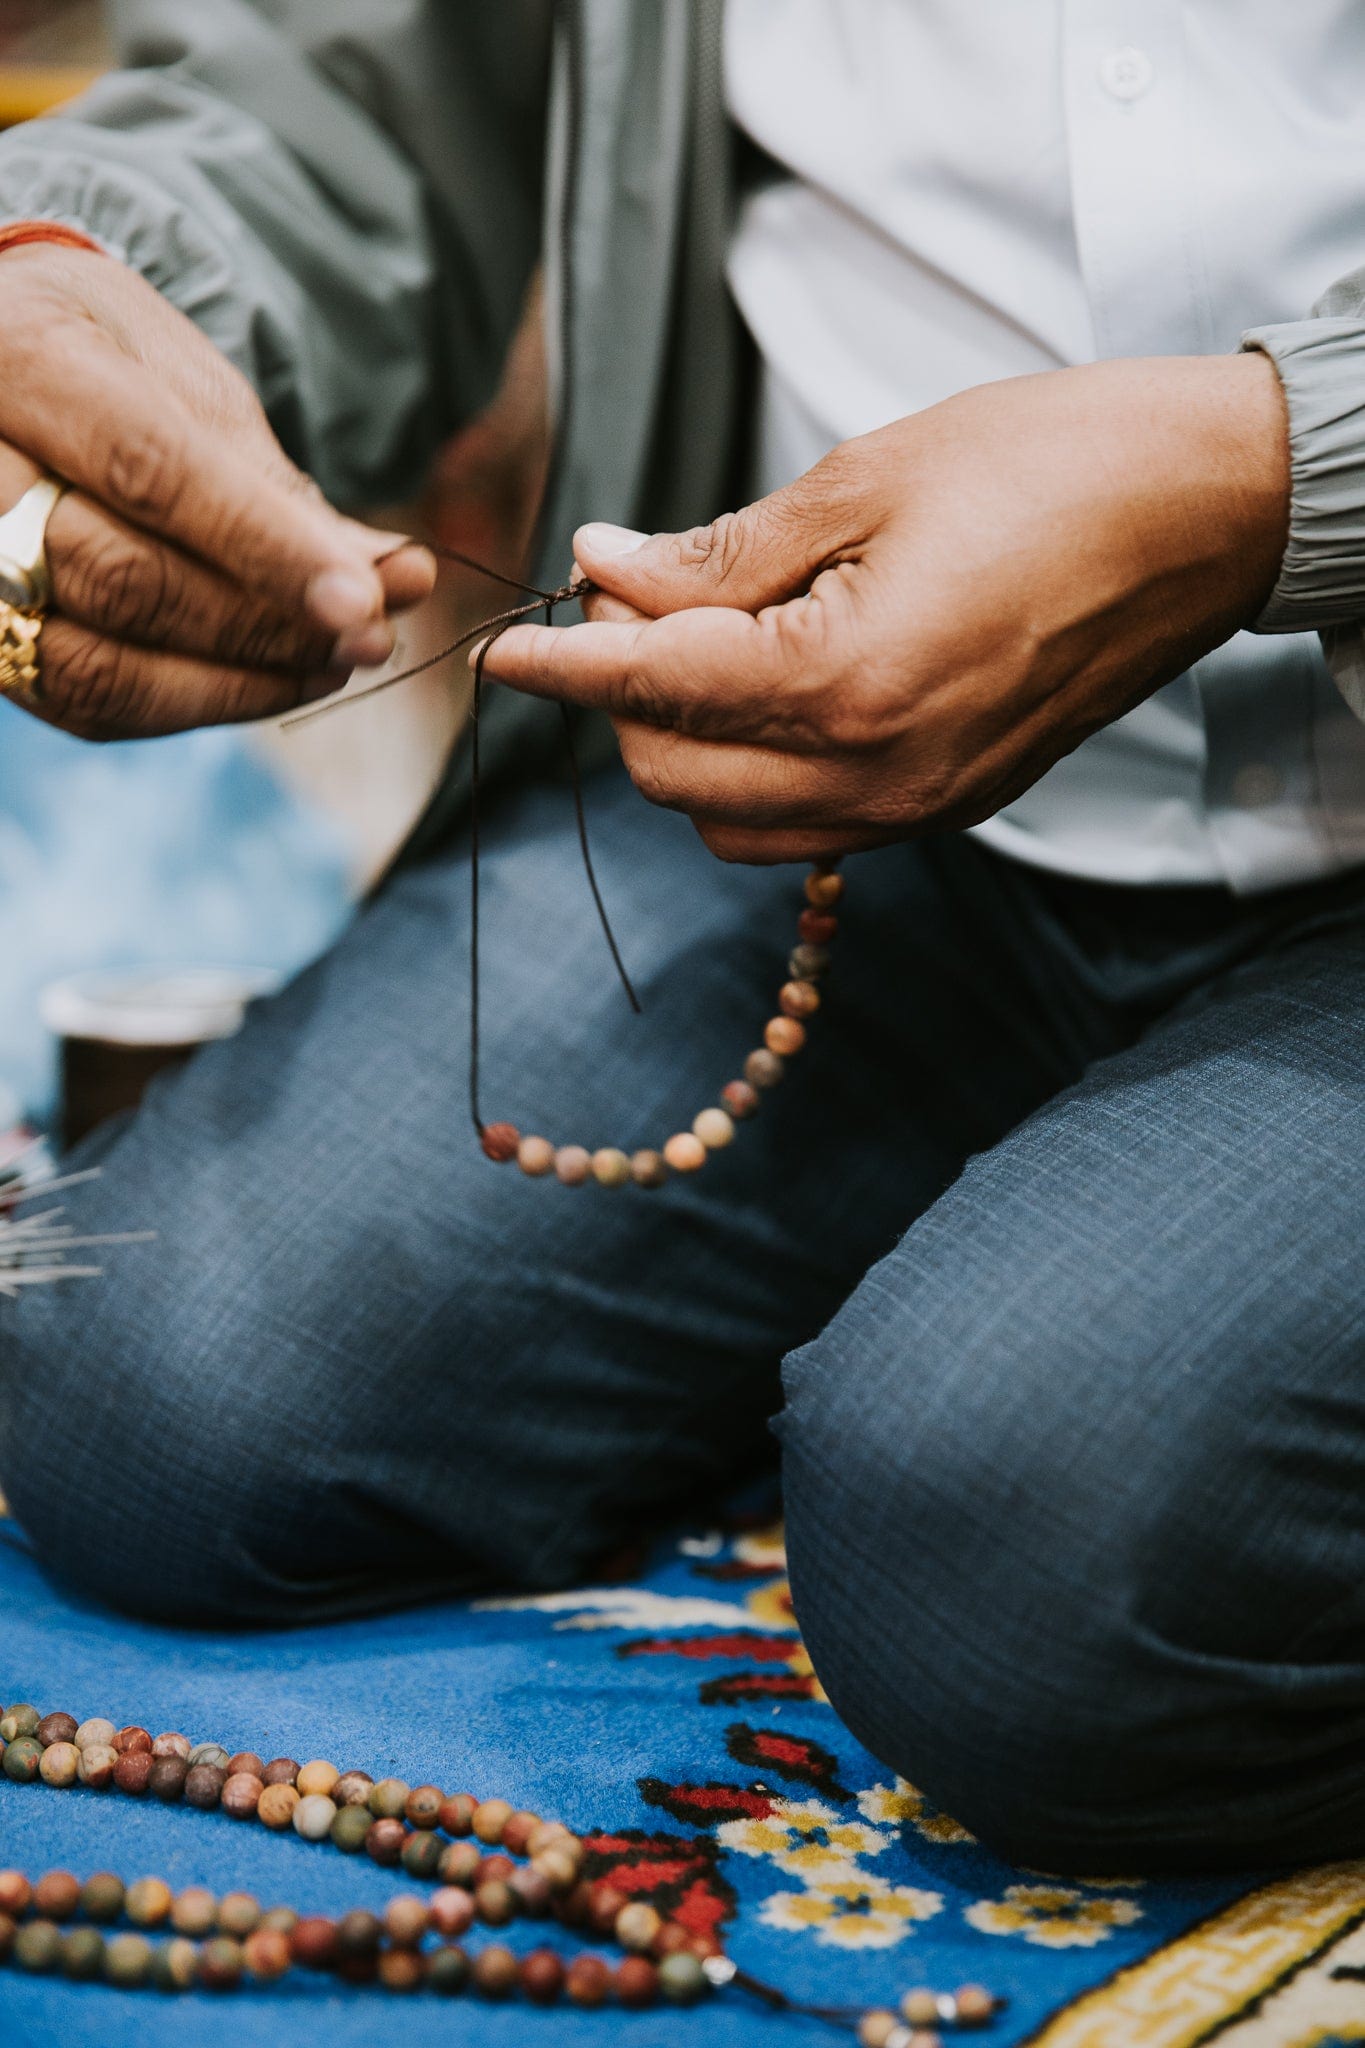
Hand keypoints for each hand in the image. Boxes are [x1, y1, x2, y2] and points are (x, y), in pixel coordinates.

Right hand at [0, 244, 435, 738]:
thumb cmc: (105, 362)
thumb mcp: (186, 380)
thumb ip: (280, 484)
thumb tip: (400, 577)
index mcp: (25, 361)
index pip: (150, 472)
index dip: (265, 546)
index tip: (364, 600)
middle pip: (125, 579)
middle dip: (266, 624)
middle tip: (370, 634)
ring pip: (101, 665)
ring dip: (240, 681)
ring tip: (334, 660)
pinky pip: (88, 703)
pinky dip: (195, 703)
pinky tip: (271, 679)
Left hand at [484, 353, 1288, 860]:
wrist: (1202, 516)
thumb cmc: (1049, 465)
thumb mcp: (864, 478)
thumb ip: (720, 551)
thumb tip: (608, 567)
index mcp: (848, 683)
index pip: (651, 693)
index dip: (564, 670)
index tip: (503, 654)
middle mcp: (877, 776)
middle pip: (670, 776)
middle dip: (622, 694)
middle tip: (640, 591)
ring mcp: (915, 809)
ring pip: (727, 822)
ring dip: (682, 744)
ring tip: (708, 639)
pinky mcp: (945, 811)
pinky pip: (802, 830)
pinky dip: (751, 775)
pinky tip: (771, 691)